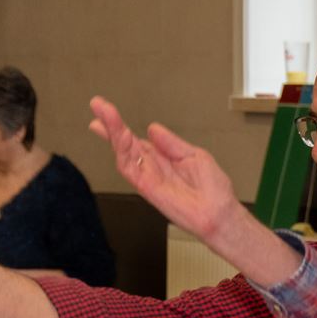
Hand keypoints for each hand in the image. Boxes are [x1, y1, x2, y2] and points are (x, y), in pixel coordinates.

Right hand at [88, 96, 299, 286]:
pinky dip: (122, 152)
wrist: (220, 213)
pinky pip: (130, 169)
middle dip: (110, 124)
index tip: (104, 109)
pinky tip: (118, 136)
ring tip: (103, 116)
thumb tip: (152, 129)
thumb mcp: (194, 156)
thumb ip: (171, 143)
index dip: (120, 126)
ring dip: (113, 134)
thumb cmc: (213, 188)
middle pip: (124, 143)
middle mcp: (152, 167)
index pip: (136, 139)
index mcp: (163, 157)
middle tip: (97, 105)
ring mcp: (147, 177)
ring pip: (123, 153)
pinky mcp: (147, 189)